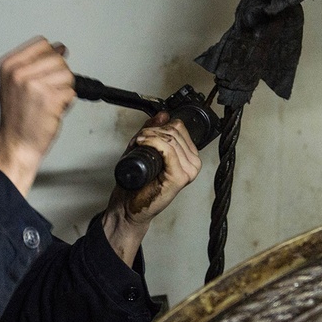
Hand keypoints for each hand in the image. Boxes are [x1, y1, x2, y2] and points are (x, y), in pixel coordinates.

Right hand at [0, 37, 75, 196]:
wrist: (15, 144)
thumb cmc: (17, 117)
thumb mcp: (14, 83)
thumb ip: (34, 63)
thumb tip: (59, 48)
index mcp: (9, 65)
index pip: (42, 43)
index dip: (51, 56)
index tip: (48, 71)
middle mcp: (19, 73)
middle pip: (57, 58)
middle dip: (60, 75)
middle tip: (48, 92)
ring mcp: (34, 85)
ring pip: (67, 74)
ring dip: (64, 89)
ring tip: (50, 102)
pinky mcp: (49, 99)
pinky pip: (71, 92)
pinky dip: (67, 102)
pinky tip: (53, 110)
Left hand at [102, 112, 201, 266]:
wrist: (129, 206)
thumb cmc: (137, 184)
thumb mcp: (145, 149)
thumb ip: (155, 131)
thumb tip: (164, 115)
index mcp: (189, 157)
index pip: (180, 127)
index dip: (160, 126)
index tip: (146, 132)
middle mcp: (192, 164)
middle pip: (175, 131)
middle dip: (153, 130)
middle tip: (139, 139)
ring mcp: (188, 171)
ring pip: (171, 139)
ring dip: (150, 136)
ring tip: (139, 143)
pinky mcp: (179, 178)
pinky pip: (168, 149)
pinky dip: (153, 142)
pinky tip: (141, 144)